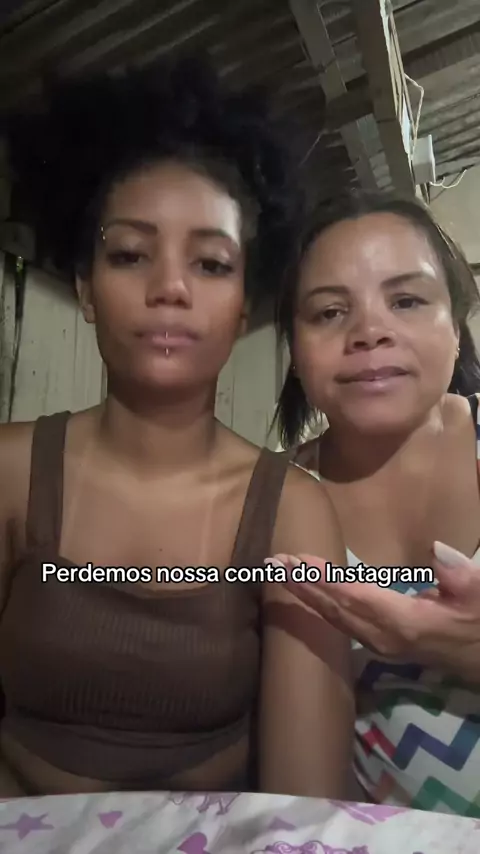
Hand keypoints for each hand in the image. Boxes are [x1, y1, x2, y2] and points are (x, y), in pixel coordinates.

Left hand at [270, 541, 479, 680]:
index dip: (323, 578)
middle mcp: (383, 637)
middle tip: (270, 561)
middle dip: (301, 584)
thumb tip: (438, 549)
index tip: (296, 560)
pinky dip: (318, 604)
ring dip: (304, 593)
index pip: (353, 597)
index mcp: (403, 622)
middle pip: (333, 608)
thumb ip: (457, 574)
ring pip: (332, 617)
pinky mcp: (378, 644)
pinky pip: (340, 623)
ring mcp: (378, 644)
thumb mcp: (477, 593)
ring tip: (277, 571)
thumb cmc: (479, 619)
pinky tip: (303, 592)